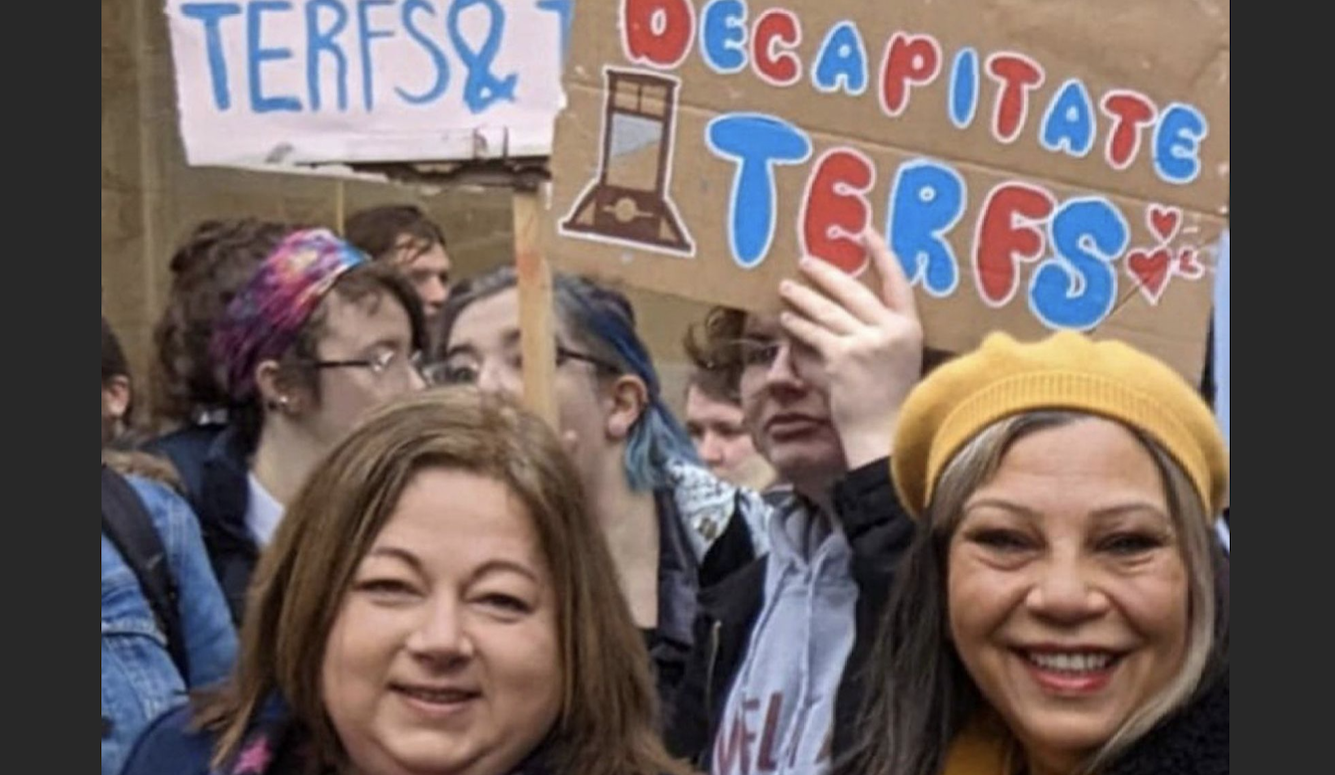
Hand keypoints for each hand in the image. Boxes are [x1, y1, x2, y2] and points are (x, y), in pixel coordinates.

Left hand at [778, 229, 923, 467]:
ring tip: (787, 287)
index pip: (897, 281)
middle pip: (853, 291)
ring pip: (828, 311)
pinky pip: (814, 335)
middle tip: (805, 261)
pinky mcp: (842, 358)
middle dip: (826, 274)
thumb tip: (846, 314)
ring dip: (803, 298)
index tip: (866, 232)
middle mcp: (890, 331)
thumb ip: (882, 336)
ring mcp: (865, 343)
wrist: (885, 435)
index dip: (882, 254)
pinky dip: (797, 327)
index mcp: (910, 329)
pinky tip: (785, 319)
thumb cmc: (892, 404)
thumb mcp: (901, 362)